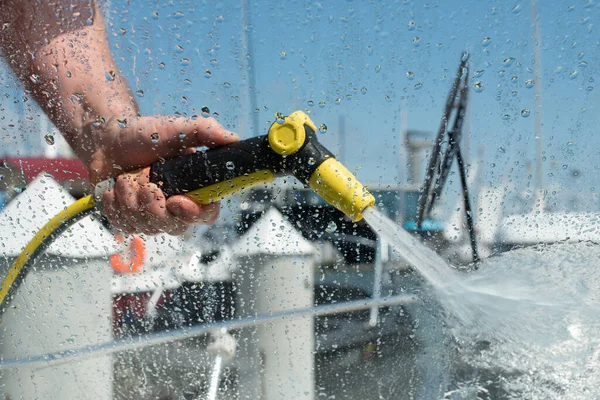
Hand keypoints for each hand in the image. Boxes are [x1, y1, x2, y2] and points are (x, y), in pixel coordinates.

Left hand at [87, 115, 237, 234]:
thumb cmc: (146, 134)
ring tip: (126, 177)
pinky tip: (114, 188)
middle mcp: (175, 208)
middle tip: (146, 185)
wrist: (109, 139)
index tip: (177, 201)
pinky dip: (114, 205)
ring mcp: (151, 217)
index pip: (206, 215)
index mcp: (193, 190)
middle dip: (155, 208)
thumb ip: (205, 131)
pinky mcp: (128, 220)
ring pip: (147, 227)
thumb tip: (233, 138)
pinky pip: (124, 225)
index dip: (195, 214)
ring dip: (131, 201)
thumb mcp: (177, 128)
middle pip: (175, 227)